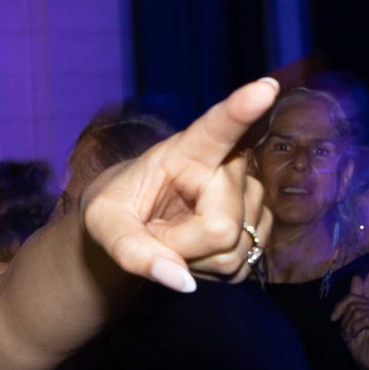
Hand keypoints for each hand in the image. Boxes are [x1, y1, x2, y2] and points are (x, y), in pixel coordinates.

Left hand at [83, 78, 280, 290]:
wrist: (131, 221)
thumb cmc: (115, 210)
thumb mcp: (104, 225)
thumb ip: (132, 251)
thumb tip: (181, 281)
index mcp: (185, 150)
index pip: (217, 127)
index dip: (242, 109)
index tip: (265, 88)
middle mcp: (226, 166)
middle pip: (222, 226)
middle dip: (184, 247)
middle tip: (157, 234)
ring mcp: (248, 195)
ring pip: (236, 250)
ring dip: (197, 261)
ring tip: (174, 237)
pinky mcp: (258, 224)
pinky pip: (242, 266)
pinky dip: (211, 270)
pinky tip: (194, 250)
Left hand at [331, 291, 368, 369]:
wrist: (366, 360)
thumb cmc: (358, 341)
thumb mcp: (349, 319)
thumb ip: (353, 299)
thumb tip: (356, 276)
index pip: (353, 296)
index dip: (340, 306)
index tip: (333, 318)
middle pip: (354, 304)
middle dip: (345, 320)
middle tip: (346, 332)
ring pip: (358, 312)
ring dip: (349, 326)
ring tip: (350, 335)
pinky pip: (365, 319)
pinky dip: (355, 327)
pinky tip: (355, 334)